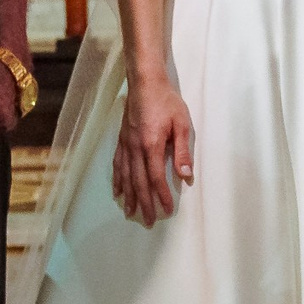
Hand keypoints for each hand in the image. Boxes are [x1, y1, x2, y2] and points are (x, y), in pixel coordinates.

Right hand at [112, 75, 194, 223]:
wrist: (145, 83)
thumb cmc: (167, 101)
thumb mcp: (182, 124)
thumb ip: (183, 152)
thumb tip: (185, 176)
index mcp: (152, 145)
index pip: (156, 177)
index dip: (162, 196)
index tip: (167, 210)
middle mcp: (136, 148)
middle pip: (139, 182)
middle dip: (145, 203)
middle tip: (149, 221)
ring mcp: (126, 144)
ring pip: (126, 176)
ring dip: (129, 196)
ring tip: (131, 213)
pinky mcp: (121, 140)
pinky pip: (118, 165)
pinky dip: (118, 180)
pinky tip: (118, 192)